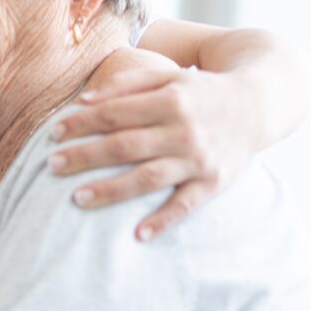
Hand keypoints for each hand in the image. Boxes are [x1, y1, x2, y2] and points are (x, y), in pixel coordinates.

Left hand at [53, 48, 253, 239]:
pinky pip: (185, 205)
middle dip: (85, 157)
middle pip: (125, 146)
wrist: (258, 103)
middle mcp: (184, 130)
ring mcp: (200, 158)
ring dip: (111, 190)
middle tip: (52, 166)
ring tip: (76, 199)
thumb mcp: (168, 76)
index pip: (115, 113)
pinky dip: (163, 220)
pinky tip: (137, 234)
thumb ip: (127, 84)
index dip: (81, 124)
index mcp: (170, 99)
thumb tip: (82, 101)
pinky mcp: (215, 182)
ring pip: (149, 178)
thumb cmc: (200, 90)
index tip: (53, 135)